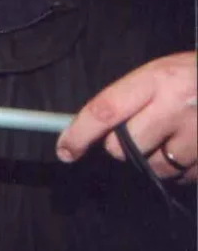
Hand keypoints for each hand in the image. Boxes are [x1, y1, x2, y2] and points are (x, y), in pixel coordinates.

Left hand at [57, 51, 196, 181]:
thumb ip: (130, 99)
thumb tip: (95, 131)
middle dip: (124, 145)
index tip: (66, 150)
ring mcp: (197, 135)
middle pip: (122, 147)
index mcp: (158, 80)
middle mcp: (175, 106)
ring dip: (155, 158)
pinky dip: (181, 168)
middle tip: (145, 129)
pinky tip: (192, 147)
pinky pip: (181, 176)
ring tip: (175, 135)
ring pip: (151, 166)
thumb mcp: (163, 73)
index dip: (78, 134)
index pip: (104, 111)